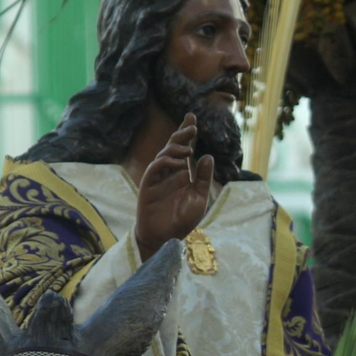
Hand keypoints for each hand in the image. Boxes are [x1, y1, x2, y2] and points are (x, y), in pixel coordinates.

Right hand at [134, 114, 213, 260]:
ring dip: (176, 147)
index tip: (192, 118)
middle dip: (181, 134)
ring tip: (188, 148)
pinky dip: (166, 162)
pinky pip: (156, 168)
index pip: (184, 148)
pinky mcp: (148, 185)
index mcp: (181, 173)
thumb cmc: (182, 219)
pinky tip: (178, 162)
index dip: (187, 134)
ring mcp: (157, 177)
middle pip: (173, 146)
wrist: (165, 237)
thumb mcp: (199, 198)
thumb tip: (207, 156)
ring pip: (164, 154)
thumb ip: (203, 178)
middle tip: (192, 124)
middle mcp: (169, 172)